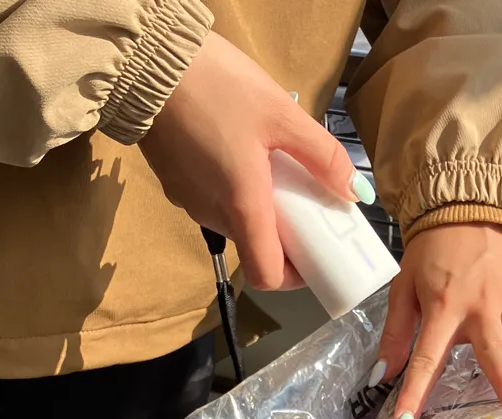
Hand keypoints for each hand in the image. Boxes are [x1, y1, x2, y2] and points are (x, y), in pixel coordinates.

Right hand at [140, 32, 373, 290]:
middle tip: (306, 199)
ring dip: (259, 208)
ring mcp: (187, 199)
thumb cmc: (217, 86)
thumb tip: (356, 192)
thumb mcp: (282, 114)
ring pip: (233, 220)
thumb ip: (323, 156)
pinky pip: (212, 199)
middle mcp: (211, 213)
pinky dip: (234, 190)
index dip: (295, 276)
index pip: (267, 276)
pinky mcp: (172, 180)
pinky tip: (242, 152)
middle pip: (254, 245)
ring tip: (275, 168)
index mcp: (241, 207)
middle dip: (284, 233)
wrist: (144, 59)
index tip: (316, 255)